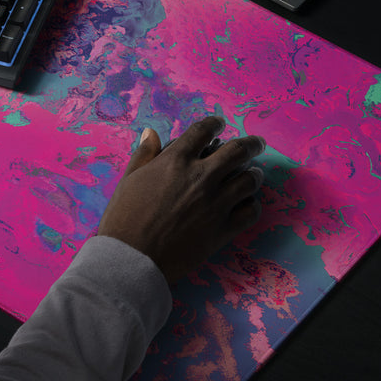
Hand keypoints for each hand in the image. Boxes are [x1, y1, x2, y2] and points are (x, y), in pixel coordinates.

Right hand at [97, 117, 265, 283]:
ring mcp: (215, 204)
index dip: (214, 124)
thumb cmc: (124, 216)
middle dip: (250, 144)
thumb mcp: (129, 178)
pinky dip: (252, 204)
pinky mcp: (223, 230)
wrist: (132, 256)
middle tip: (256, 143)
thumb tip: (151, 133)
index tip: (219, 123)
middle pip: (237, 151)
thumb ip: (144, 154)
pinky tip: (248, 203)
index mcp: (176, 161)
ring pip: (249, 180)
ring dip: (254, 173)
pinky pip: (250, 212)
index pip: (202, 131)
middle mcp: (201, 177)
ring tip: (254, 173)